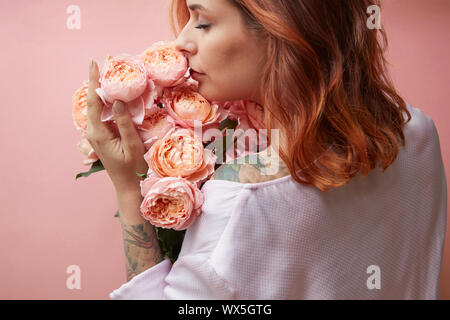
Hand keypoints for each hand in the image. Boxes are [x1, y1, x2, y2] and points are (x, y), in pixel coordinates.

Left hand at [85, 59, 147, 193]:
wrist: (128, 186)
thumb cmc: (133, 168)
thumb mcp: (132, 145)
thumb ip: (124, 123)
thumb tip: (117, 100)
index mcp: (99, 132)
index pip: (94, 102)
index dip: (95, 82)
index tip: (94, 63)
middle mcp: (94, 132)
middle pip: (94, 102)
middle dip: (99, 82)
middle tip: (106, 62)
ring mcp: (98, 134)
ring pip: (99, 108)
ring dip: (105, 91)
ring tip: (110, 74)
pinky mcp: (104, 136)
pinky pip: (104, 115)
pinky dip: (109, 103)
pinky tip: (115, 95)